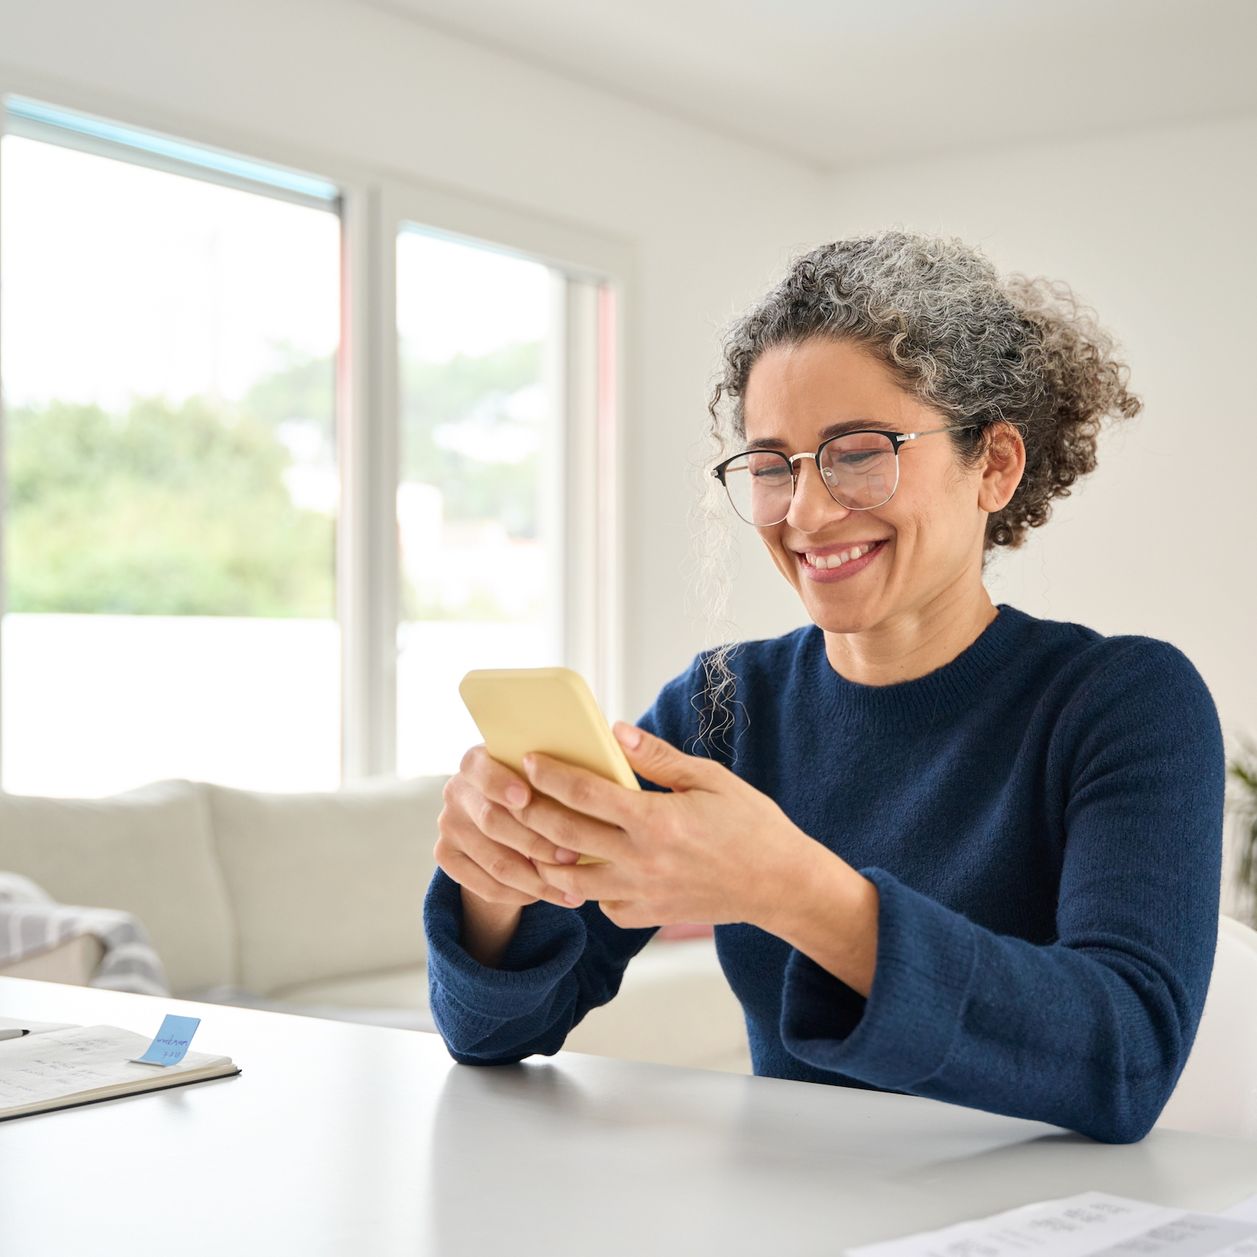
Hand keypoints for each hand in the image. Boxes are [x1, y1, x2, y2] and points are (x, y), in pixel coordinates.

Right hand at [434, 744, 596, 910]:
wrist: (506, 818)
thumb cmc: (540, 789)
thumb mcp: (544, 775)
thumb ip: (559, 773)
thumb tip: (600, 773)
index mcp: (477, 760)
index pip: (480, 769)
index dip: (500, 783)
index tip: (526, 798)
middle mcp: (456, 791)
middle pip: (493, 821)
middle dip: (537, 842)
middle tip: (572, 856)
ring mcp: (449, 826)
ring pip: (496, 861)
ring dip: (537, 879)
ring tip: (573, 888)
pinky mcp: (447, 858)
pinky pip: (487, 887)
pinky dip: (523, 895)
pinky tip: (550, 895)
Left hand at [517, 722, 809, 929]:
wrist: (781, 884)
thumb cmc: (751, 825)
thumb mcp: (709, 779)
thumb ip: (657, 758)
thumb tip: (615, 731)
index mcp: (656, 820)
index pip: (586, 793)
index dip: (551, 774)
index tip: (530, 760)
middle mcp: (642, 860)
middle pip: (565, 836)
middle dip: (532, 811)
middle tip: (513, 794)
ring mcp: (642, 893)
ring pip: (572, 879)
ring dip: (546, 857)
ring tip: (533, 835)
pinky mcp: (648, 917)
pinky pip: (602, 905)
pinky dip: (586, 888)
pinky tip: (581, 869)